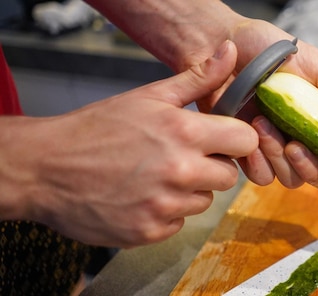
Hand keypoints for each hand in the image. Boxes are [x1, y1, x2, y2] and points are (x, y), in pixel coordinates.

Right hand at [3, 40, 255, 247]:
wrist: (45, 167)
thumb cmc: (97, 128)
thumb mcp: (149, 96)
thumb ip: (197, 79)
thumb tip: (231, 53)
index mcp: (184, 132)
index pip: (245, 142)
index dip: (234, 140)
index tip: (220, 140)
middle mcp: (180, 171)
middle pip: (229, 176)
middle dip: (212, 166)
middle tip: (182, 157)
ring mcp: (164, 205)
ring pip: (204, 200)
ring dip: (188, 191)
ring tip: (155, 175)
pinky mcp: (150, 231)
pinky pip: (178, 222)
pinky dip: (165, 212)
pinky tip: (141, 196)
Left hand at [197, 19, 317, 189]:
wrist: (223, 43)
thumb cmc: (267, 48)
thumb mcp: (310, 62)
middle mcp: (303, 139)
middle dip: (309, 167)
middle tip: (294, 145)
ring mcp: (275, 148)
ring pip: (289, 179)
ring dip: (279, 158)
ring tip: (262, 125)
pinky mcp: (246, 152)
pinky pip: (260, 177)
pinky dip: (258, 163)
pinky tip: (250, 138)